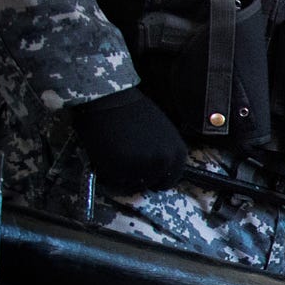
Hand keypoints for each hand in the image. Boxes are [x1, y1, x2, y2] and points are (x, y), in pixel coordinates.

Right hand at [64, 87, 189, 195]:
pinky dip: (110, 173)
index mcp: (177, 154)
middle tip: (127, 163)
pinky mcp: (120, 169)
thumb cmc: (135, 112)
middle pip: (151, 183)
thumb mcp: (164, 132)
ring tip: (117, 156)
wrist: (109, 100)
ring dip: (124, 176)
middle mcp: (163, 163)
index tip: (146, 173)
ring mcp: (142, 167)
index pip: (170, 179)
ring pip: (133, 184)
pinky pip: (115, 181)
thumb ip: (165, 152)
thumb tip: (162, 170)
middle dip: (139, 177)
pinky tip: (107, 156)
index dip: (156, 177)